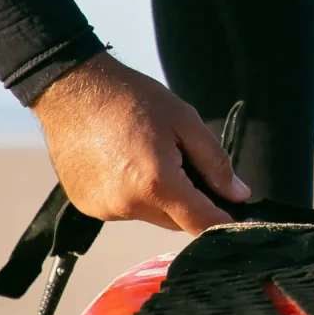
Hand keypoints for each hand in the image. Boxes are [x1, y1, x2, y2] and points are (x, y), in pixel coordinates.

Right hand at [31, 51, 250, 234]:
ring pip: (152, 216)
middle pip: (177, 222)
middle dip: (192, 203)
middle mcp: (128, 205)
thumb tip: (239, 195)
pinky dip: (135, 196)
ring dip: (162, 199)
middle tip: (189, 166)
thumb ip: (216, 163)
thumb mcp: (186, 122)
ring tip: (152, 158)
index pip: (201, 223)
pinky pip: (126, 210)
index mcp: (156, 184)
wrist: (74, 90)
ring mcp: (104, 209)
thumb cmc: (133, 100)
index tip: (238, 215)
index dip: (225, 222)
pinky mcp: (87, 206)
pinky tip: (128, 164)